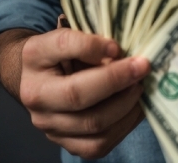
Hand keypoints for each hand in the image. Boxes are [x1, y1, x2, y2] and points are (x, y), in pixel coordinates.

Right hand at [20, 29, 149, 158]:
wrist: (43, 78)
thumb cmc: (62, 51)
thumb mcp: (70, 33)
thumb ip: (89, 39)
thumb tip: (118, 53)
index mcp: (35, 57)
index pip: (64, 45)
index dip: (92, 45)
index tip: (117, 45)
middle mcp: (36, 96)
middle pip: (77, 95)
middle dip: (116, 80)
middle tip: (142, 67)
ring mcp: (49, 125)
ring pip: (92, 124)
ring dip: (124, 105)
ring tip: (139, 87)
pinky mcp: (66, 144)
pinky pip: (98, 145)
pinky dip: (123, 126)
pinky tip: (135, 108)